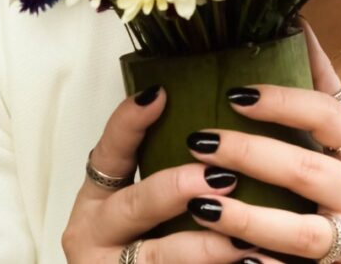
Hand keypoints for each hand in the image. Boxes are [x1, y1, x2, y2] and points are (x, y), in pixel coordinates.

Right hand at [61, 85, 260, 262]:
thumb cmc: (148, 242)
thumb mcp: (144, 206)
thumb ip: (163, 167)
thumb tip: (211, 124)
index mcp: (98, 200)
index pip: (110, 152)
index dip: (130, 122)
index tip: (159, 94)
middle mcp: (97, 234)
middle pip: (135, 205)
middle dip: (176, 190)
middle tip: (219, 177)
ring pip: (157, 257)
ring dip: (203, 247)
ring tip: (244, 239)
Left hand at [181, 19, 340, 262]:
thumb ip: (323, 87)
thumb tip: (295, 23)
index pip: (328, 116)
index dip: (282, 102)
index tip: (235, 93)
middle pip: (305, 172)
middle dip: (249, 155)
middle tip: (199, 140)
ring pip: (298, 232)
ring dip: (246, 217)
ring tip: (198, 204)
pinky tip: (232, 257)